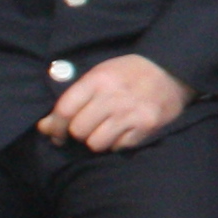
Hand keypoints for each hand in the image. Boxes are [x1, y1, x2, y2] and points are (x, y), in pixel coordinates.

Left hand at [37, 53, 188, 151]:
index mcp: (98, 79)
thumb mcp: (100, 76)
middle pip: (79, 130)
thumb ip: (73, 100)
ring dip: (98, 140)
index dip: (55, 126)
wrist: (172, 70)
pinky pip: (119, 147)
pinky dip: (118, 143)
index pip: (65, 110)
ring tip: (107, 129)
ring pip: (97, 143)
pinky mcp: (147, 126)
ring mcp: (131, 112)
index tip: (56, 133)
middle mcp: (114, 96)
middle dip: (79, 133)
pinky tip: (124, 130)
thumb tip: (44, 127)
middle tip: (88, 127)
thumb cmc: (129, 74)